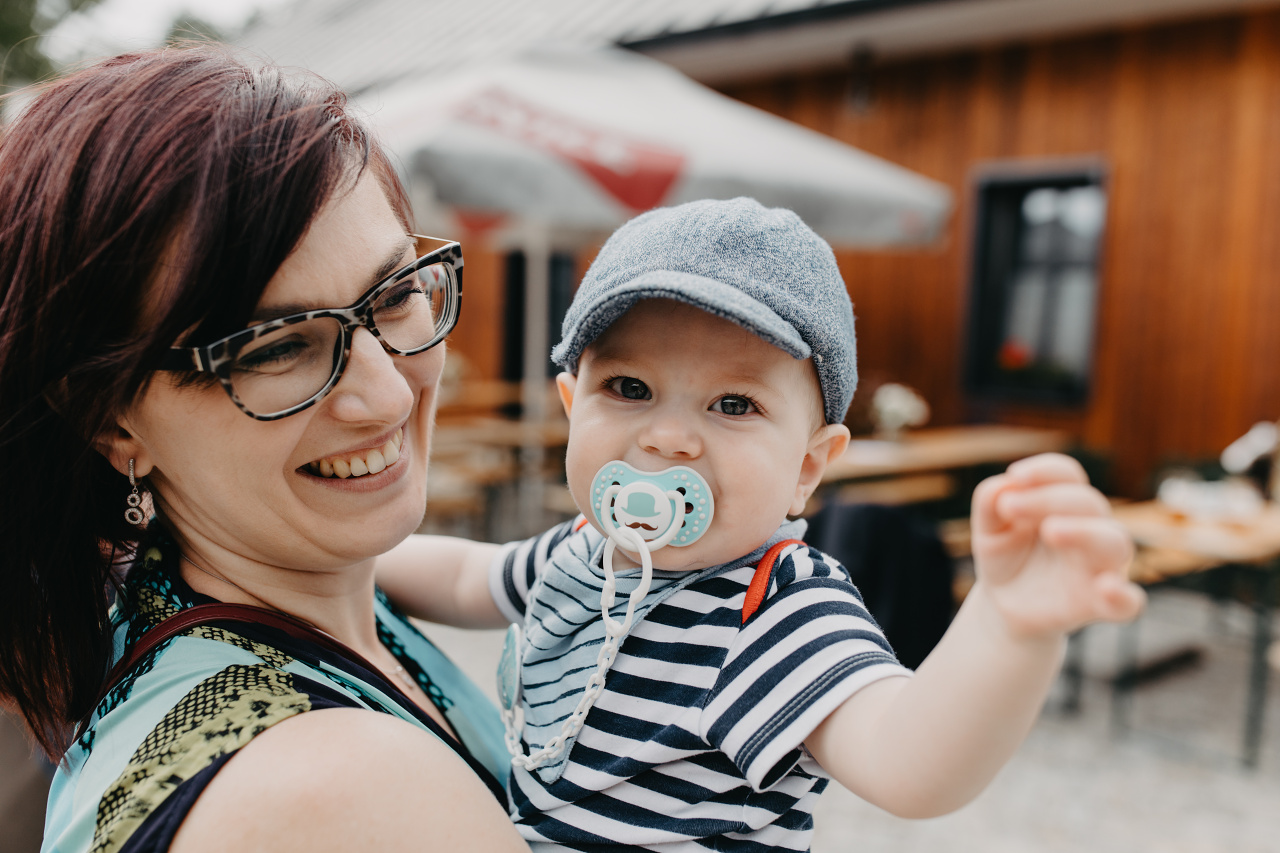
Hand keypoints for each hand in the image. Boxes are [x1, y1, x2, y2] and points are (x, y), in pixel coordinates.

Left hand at [970, 453, 1144, 639]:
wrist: (1005, 602)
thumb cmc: (1005, 554)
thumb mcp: (988, 528)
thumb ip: (989, 503)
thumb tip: (1004, 486)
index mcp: (1066, 503)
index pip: (1068, 476)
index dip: (1045, 471)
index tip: (1015, 476)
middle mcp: (1092, 528)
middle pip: (1089, 502)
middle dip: (1049, 499)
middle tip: (1010, 508)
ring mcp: (1101, 566)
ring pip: (1114, 542)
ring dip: (1084, 532)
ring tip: (1050, 531)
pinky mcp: (1100, 604)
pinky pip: (1129, 602)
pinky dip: (1124, 596)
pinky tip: (1107, 588)